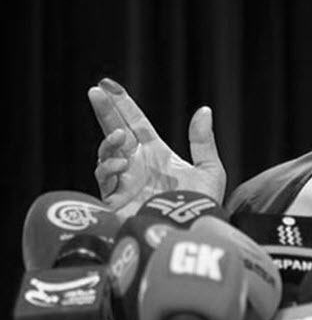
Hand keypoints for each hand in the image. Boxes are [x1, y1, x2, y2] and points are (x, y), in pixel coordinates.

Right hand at [88, 78, 225, 217]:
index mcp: (156, 154)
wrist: (192, 233)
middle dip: (104, 111)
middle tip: (94, 91)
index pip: (136, 123)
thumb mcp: (209, 169)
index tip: (109, 85)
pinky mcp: (115, 201)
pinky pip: (104, 180)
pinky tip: (120, 165)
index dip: (123, 105)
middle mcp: (137, 165)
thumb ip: (203, 141)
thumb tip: (204, 110)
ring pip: (105, 155)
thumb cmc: (203, 206)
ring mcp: (124, 182)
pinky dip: (109, 169)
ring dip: (109, 142)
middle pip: (115, 131)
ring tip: (121, 137)